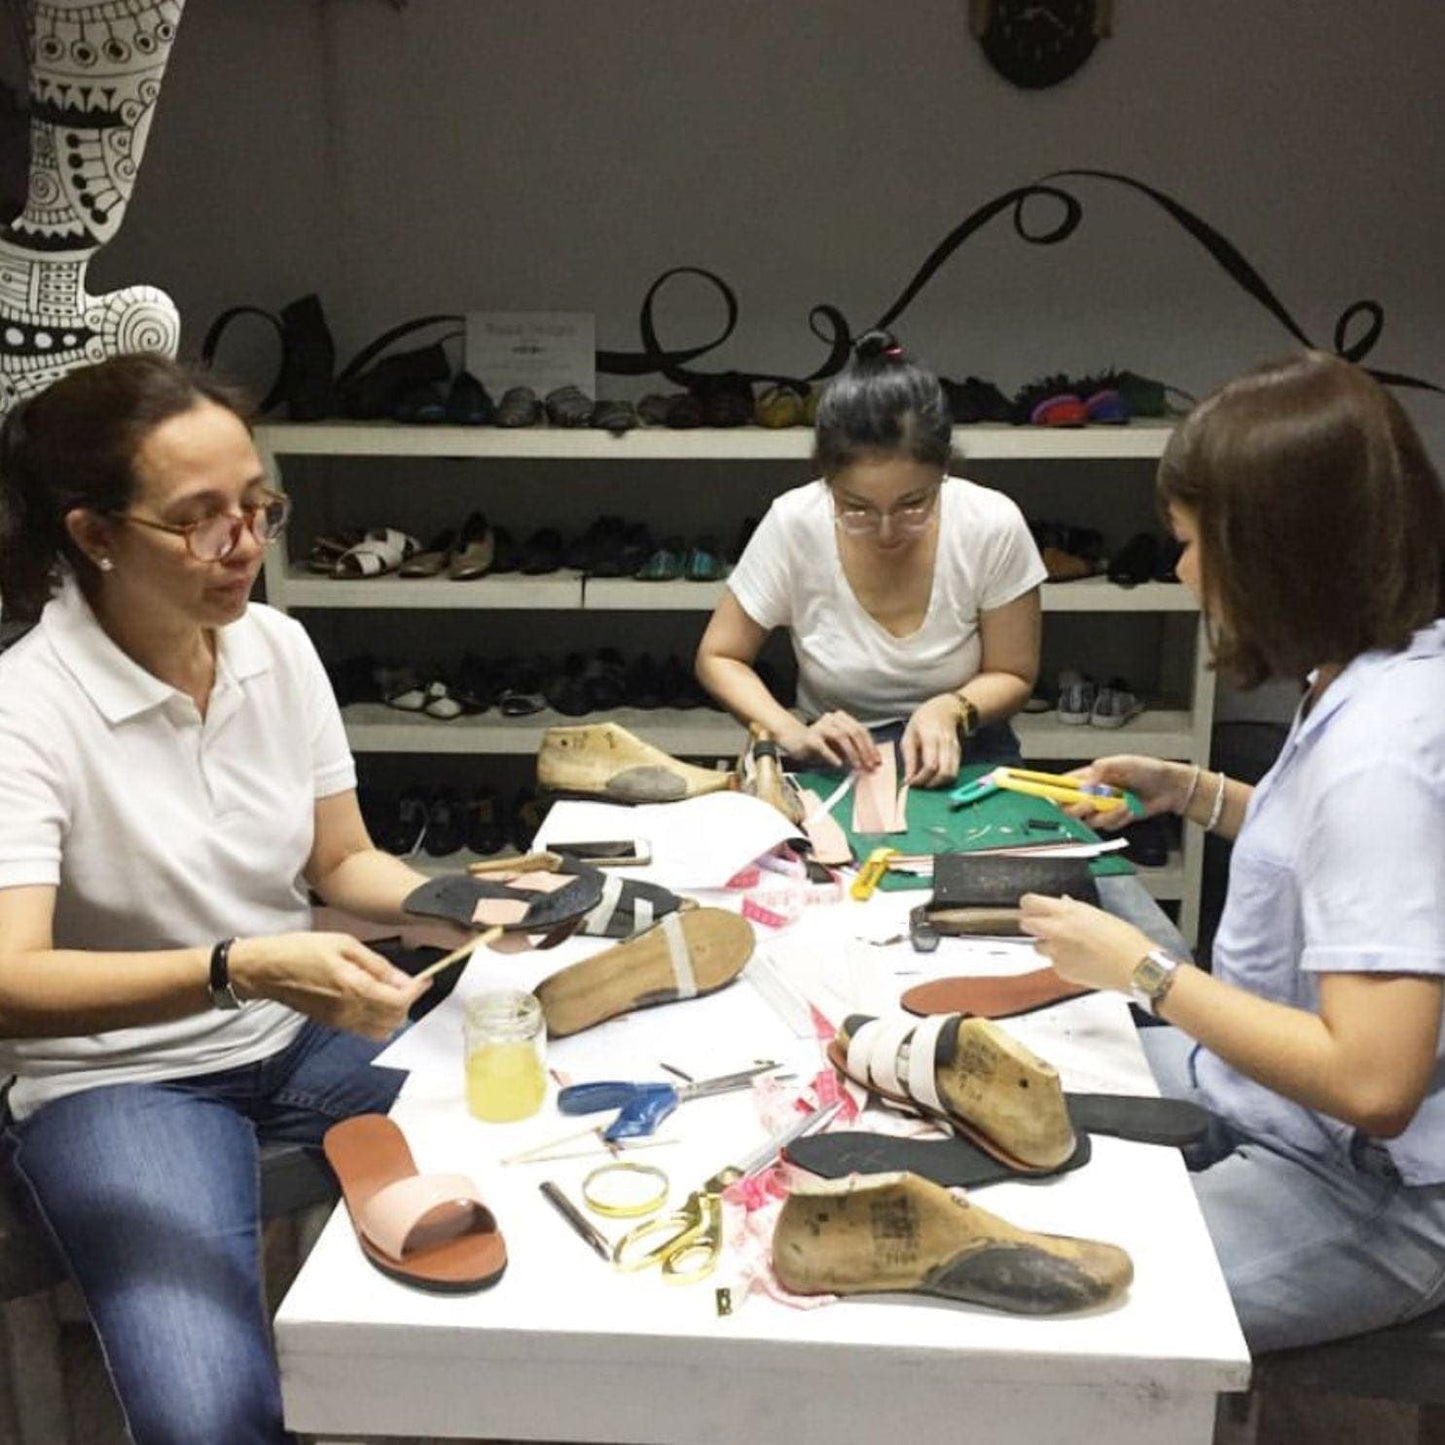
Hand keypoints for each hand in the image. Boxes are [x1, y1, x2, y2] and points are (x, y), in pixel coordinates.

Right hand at [229, 932, 426, 1040]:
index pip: (399, 1002)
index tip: (426, 979)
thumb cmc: (302, 950)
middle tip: (408, 982)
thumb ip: (377, 965)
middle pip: (394, 1020)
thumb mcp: (344, 944)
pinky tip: (374, 998)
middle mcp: (350, 1012)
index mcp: (355, 989)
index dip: (417, 991)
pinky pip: (364, 1030)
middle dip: (407, 1002)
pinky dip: (378, 1019)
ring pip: (381, 1030)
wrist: (266, 970)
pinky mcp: (331, 1024)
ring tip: (391, 990)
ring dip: (393, 1013)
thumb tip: (404, 980)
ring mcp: (340, 1022)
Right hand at [779, 711, 880, 770]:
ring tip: (856, 766)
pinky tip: (839, 764)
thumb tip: (869, 762)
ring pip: (841, 736)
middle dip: (864, 750)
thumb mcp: (837, 745)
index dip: (871, 746)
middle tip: (868, 765)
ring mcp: (820, 726)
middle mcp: (832, 719)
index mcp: (842, 719)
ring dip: (852, 753)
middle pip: (854, 732)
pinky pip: (823, 746)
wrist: (791, 738)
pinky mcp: (809, 737)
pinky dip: (832, 755)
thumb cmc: (817, 743)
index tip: (877, 761)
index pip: (862, 730)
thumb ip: (852, 749)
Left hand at [901, 695, 965, 787]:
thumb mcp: (909, 735)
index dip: (921, 779)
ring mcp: (955, 749)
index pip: (931, 765)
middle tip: (919, 785)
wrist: (945, 709)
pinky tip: (933, 777)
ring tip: (926, 782)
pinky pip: (954, 772)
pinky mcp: (959, 754)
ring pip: (952, 775)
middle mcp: (947, 744)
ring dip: (939, 784)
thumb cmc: (923, 721)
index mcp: (931, 737)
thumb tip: (908, 780)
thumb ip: (909, 758)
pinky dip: (944, 779)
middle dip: (931, 784)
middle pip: (945, 773)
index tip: (911, 783)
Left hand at [1017, 893, 1150, 992]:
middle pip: (1025, 923)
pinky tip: (1081, 961)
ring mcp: (1057, 952)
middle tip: (1045, 926)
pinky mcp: (1061, 970)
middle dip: (1033, 924)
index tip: (1032, 907)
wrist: (1135, 967)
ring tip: (1069, 947)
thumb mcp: (1098, 915)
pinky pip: (1053, 963)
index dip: (1030, 905)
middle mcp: (1057, 930)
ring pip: (1037, 946)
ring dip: (1047, 945)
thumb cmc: (1124, 940)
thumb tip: (1062, 903)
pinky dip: (1062, 962)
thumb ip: (1074, 909)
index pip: (1029, 902)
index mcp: (1067, 912)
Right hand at [1062, 755, 1197, 831]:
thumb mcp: (1122, 763)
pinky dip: (1118, 819)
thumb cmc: (1147, 770)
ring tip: (1123, 804)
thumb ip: (1101, 770)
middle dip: (1078, 809)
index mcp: (1088, 776)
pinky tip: (1129, 809)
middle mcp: (1091, 793)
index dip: (1053, 792)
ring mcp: (1102, 807)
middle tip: (1090, 804)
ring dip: (1107, 814)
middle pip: (1069, 808)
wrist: (1168, 788)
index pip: (1062, 785)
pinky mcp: (1113, 819)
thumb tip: (1084, 784)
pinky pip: (1107, 826)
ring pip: (1089, 820)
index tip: (1049, 799)